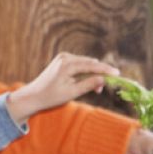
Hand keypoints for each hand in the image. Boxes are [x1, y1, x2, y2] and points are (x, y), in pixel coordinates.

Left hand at [6, 53, 120, 123]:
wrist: (33, 96)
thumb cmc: (51, 96)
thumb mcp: (72, 92)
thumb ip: (89, 84)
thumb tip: (104, 79)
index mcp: (67, 64)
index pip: (92, 65)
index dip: (106, 70)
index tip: (118, 73)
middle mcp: (66, 57)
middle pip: (90, 63)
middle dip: (99, 74)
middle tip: (102, 89)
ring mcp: (63, 57)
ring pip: (86, 64)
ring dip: (92, 74)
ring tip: (95, 90)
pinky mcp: (62, 60)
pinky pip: (79, 64)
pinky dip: (85, 73)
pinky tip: (86, 83)